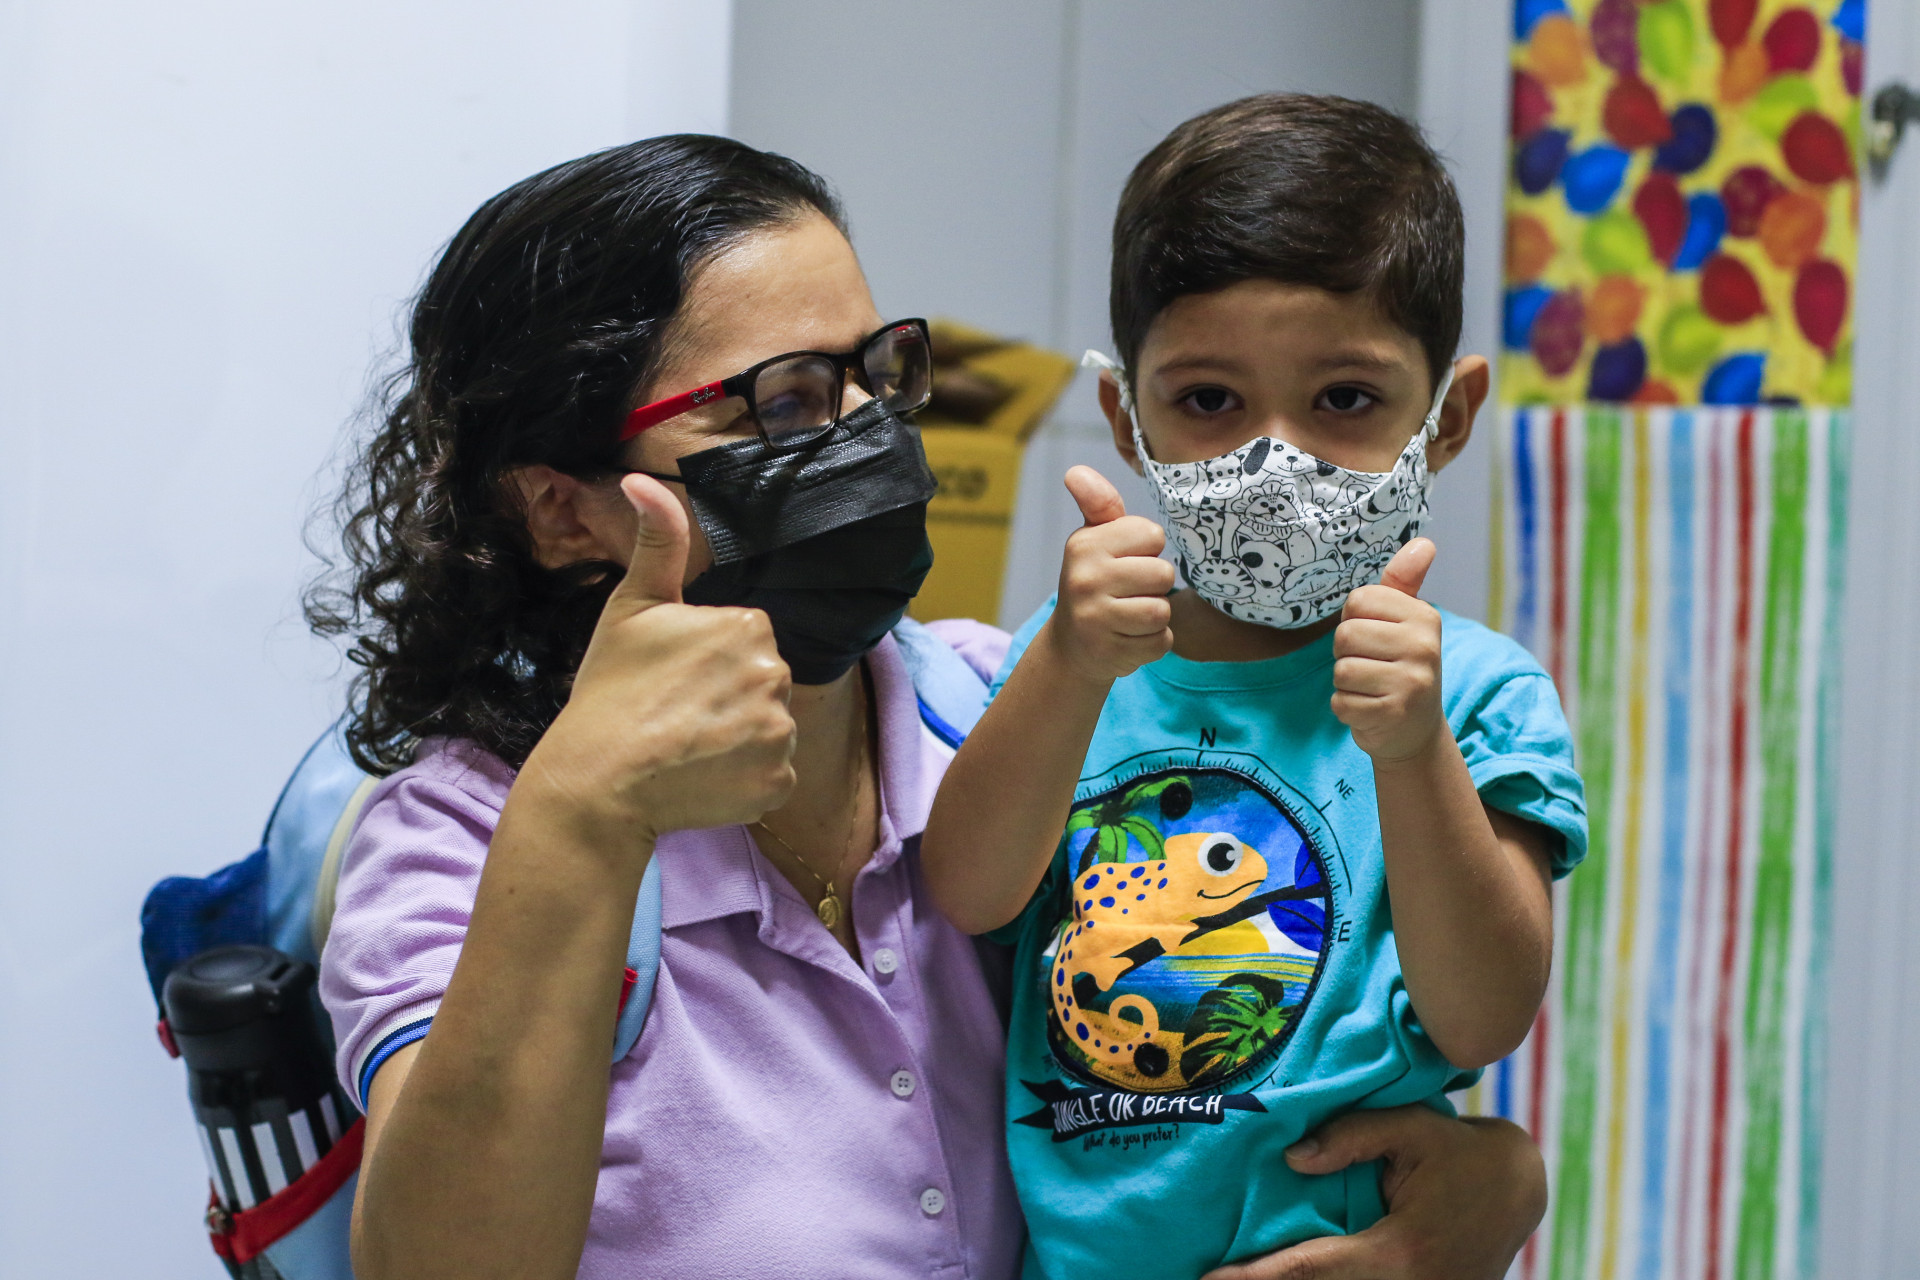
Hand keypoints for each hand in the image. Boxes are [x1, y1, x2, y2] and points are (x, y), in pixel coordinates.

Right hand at [522, 473, 796, 845]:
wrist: (598, 780)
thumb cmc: (610, 690)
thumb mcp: (631, 605)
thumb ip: (655, 541)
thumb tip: (640, 480)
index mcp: (749, 626)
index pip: (743, 641)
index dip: (705, 661)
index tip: (670, 679)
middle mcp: (775, 675)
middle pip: (759, 684)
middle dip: (726, 698)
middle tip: (673, 714)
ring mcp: (779, 734)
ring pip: (767, 730)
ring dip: (736, 740)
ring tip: (684, 748)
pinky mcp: (777, 784)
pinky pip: (770, 776)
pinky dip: (743, 781)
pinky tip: (701, 778)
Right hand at [1046, 465, 1175, 683]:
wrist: (1072, 647)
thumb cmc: (1093, 583)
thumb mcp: (1093, 540)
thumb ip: (1098, 504)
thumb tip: (1076, 471)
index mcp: (1085, 545)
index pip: (1153, 536)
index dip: (1148, 551)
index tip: (1125, 562)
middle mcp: (1085, 579)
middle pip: (1162, 575)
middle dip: (1154, 586)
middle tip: (1128, 593)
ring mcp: (1095, 619)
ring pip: (1162, 611)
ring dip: (1154, 617)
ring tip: (1130, 616)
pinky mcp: (1109, 653)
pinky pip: (1160, 642)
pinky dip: (1152, 643)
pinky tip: (1129, 638)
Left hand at [1199, 1107, 1545, 1279]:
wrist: (1519, 1191)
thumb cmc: (1462, 1154)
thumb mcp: (1412, 1129)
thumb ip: (1351, 1136)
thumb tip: (1291, 1159)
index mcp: (1397, 1253)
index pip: (1309, 1271)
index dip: (1255, 1279)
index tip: (1208, 1277)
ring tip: (1236, 1278)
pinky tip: (1282, 1276)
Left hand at [1332, 539, 1444, 763]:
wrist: (1415, 731)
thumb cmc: (1401, 666)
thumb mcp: (1406, 622)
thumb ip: (1405, 582)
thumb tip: (1425, 542)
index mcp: (1425, 617)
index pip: (1358, 600)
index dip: (1354, 620)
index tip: (1375, 638)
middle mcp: (1424, 647)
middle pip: (1345, 635)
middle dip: (1346, 654)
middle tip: (1371, 667)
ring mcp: (1411, 683)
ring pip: (1341, 670)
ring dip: (1346, 684)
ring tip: (1371, 688)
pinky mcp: (1393, 715)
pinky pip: (1341, 703)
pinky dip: (1347, 709)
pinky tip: (1370, 709)